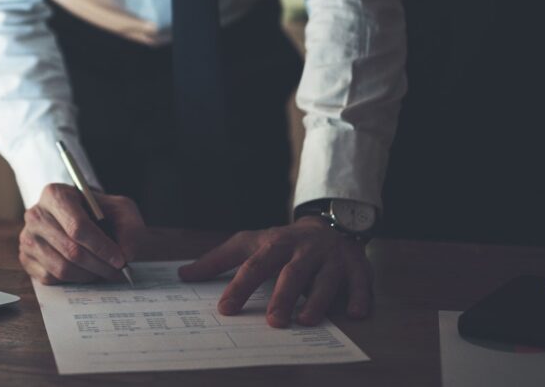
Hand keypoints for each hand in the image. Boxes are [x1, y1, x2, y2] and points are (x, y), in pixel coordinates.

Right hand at [19, 183, 145, 283]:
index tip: (120, 259)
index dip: (101, 247)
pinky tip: (86, 271)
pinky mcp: (26, 258)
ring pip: (61, 268)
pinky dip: (74, 280)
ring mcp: (27, 238)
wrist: (81, 216)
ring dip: (89, 275)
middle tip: (118, 271)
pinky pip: (51, 278)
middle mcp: (35, 215)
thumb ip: (128, 228)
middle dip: (100, 265)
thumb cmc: (100, 212)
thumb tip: (125, 253)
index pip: (78, 227)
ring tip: (105, 272)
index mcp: (55, 194)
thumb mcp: (120, 210)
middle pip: (71, 250)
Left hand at [177, 216, 371, 326]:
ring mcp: (332, 257)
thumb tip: (183, 275)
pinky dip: (360, 297)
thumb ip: (219, 260)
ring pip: (326, 280)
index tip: (225, 308)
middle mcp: (305, 249)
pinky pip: (361, 282)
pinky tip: (356, 314)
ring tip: (305, 321)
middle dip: (282, 296)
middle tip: (272, 321)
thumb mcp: (250, 243)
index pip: (255, 265)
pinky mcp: (357, 266)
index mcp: (276, 243)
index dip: (239, 287)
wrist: (329, 223)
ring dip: (317, 301)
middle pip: (292, 273)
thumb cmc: (282, 242)